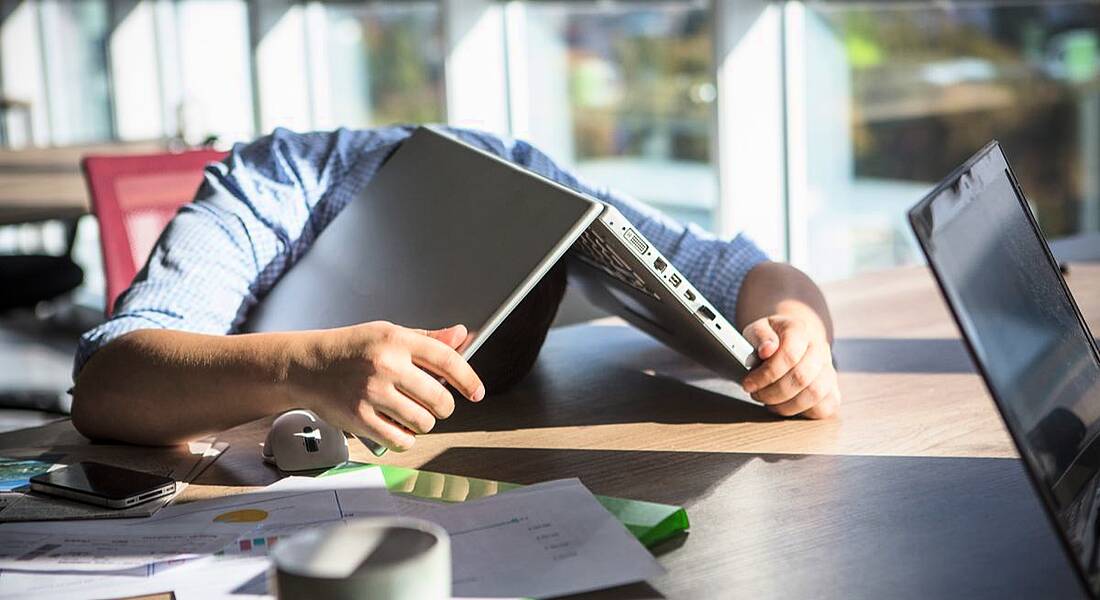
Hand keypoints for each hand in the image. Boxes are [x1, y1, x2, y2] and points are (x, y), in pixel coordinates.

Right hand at [298, 321, 484, 450]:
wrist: (307, 366)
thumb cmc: (351, 349)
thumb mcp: (388, 333)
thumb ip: (427, 339)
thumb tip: (462, 336)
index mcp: (396, 340)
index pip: (447, 360)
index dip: (469, 379)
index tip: (476, 392)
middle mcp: (386, 365)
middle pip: (440, 398)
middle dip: (444, 406)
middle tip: (436, 405)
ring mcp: (372, 394)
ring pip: (424, 422)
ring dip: (424, 422)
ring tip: (410, 412)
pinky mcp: (360, 419)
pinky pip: (401, 440)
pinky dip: (405, 438)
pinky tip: (397, 426)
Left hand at [740, 315, 839, 418]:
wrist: (792, 339)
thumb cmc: (770, 338)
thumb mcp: (756, 330)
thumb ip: (759, 336)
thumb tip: (766, 349)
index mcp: (799, 330)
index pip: (789, 355)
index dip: (766, 374)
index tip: (748, 384)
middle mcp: (819, 348)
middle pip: (801, 377)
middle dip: (773, 393)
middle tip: (756, 394)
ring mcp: (828, 369)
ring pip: (815, 394)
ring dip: (786, 405)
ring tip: (769, 402)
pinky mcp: (832, 389)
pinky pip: (826, 407)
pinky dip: (804, 412)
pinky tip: (787, 405)